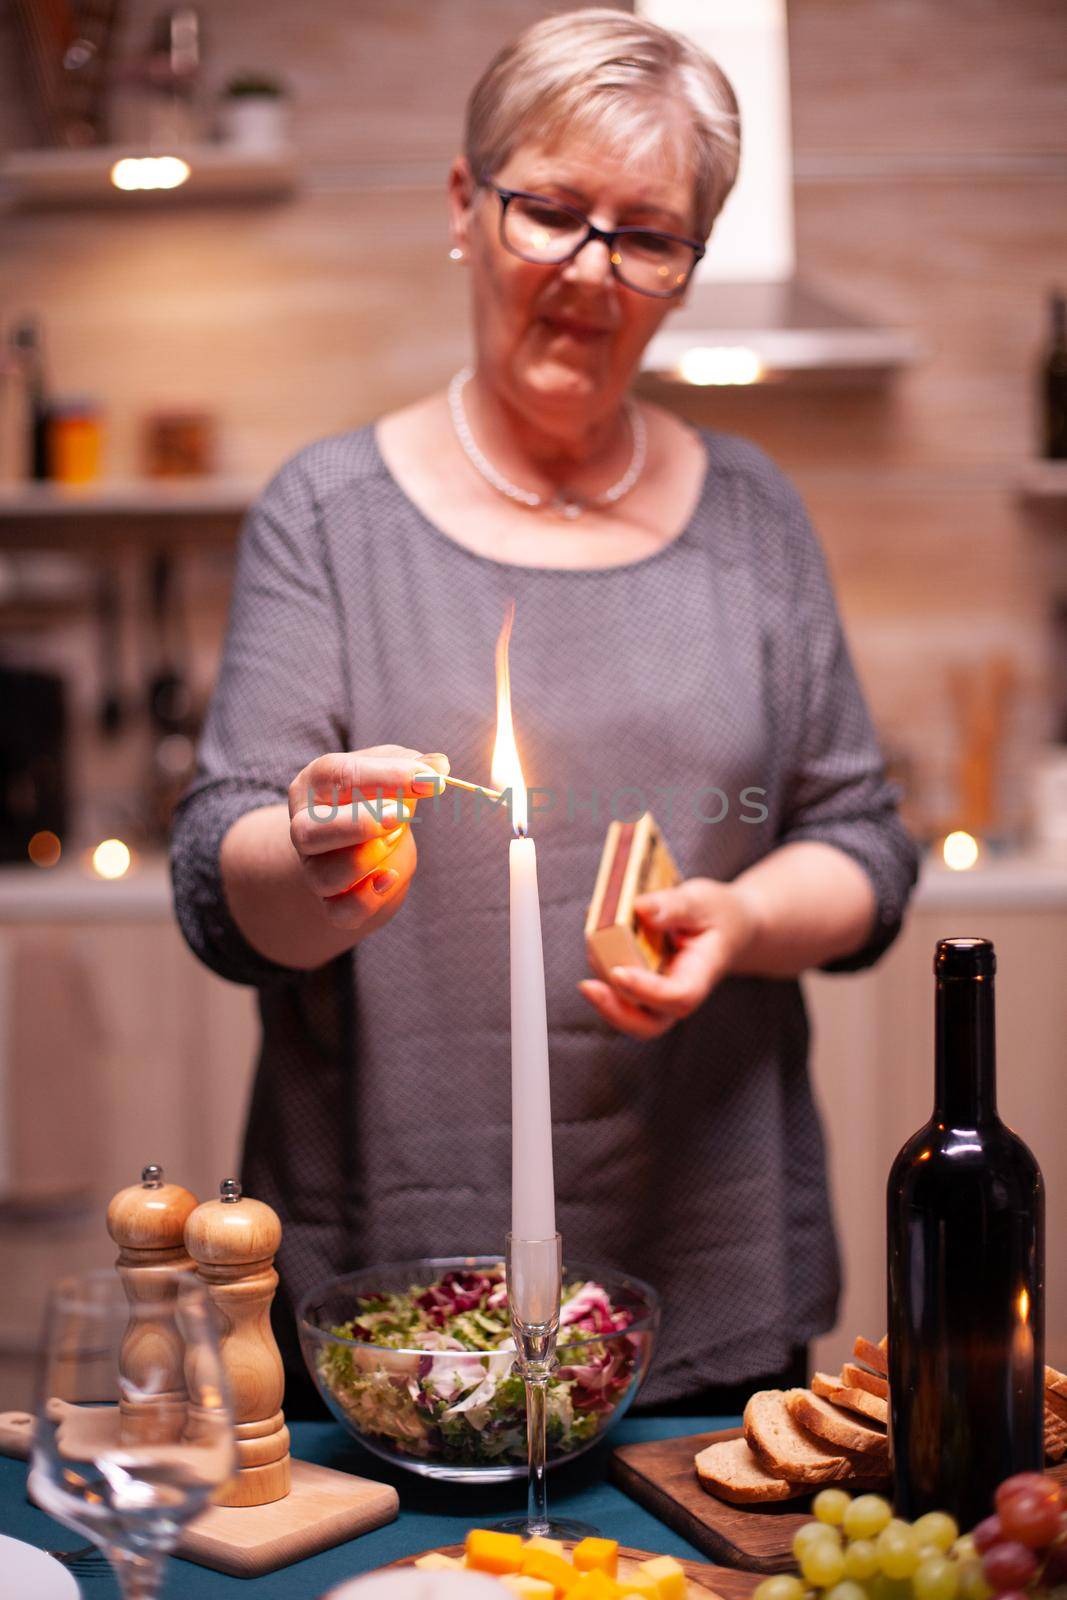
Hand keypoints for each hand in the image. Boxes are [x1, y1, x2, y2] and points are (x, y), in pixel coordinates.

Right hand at [288, 745, 449, 931]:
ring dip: (367, 859)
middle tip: (404, 814)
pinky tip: (391, 877)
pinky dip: (368, 899)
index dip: (387, 776)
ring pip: (325, 876)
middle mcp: (304, 828)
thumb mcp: (391, 771)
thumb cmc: (376, 797)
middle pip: (309, 832)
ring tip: (396, 839)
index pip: (338, 775)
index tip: (431, 780)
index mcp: (314, 784)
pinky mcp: (331, 902)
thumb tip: (439, 765)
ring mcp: (314, 868)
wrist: (368, 843)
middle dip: (359, 824)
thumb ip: (414, 764)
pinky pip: (341, 911)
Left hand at [577, 876, 761, 1039]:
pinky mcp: (640, 985)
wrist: (727, 928)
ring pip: (626, 1010)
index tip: (619, 973)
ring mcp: (657, 995)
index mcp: (701, 975)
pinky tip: (595, 934)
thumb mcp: (702, 901)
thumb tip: (640, 907)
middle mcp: (677, 994)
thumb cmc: (717, 915)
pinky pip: (616, 988)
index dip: (647, 991)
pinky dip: (601, 966)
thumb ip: (674, 905)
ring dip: (602, 985)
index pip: (677, 997)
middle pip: (648, 1025)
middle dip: (615, 1012)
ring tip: (592, 939)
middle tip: (588, 987)